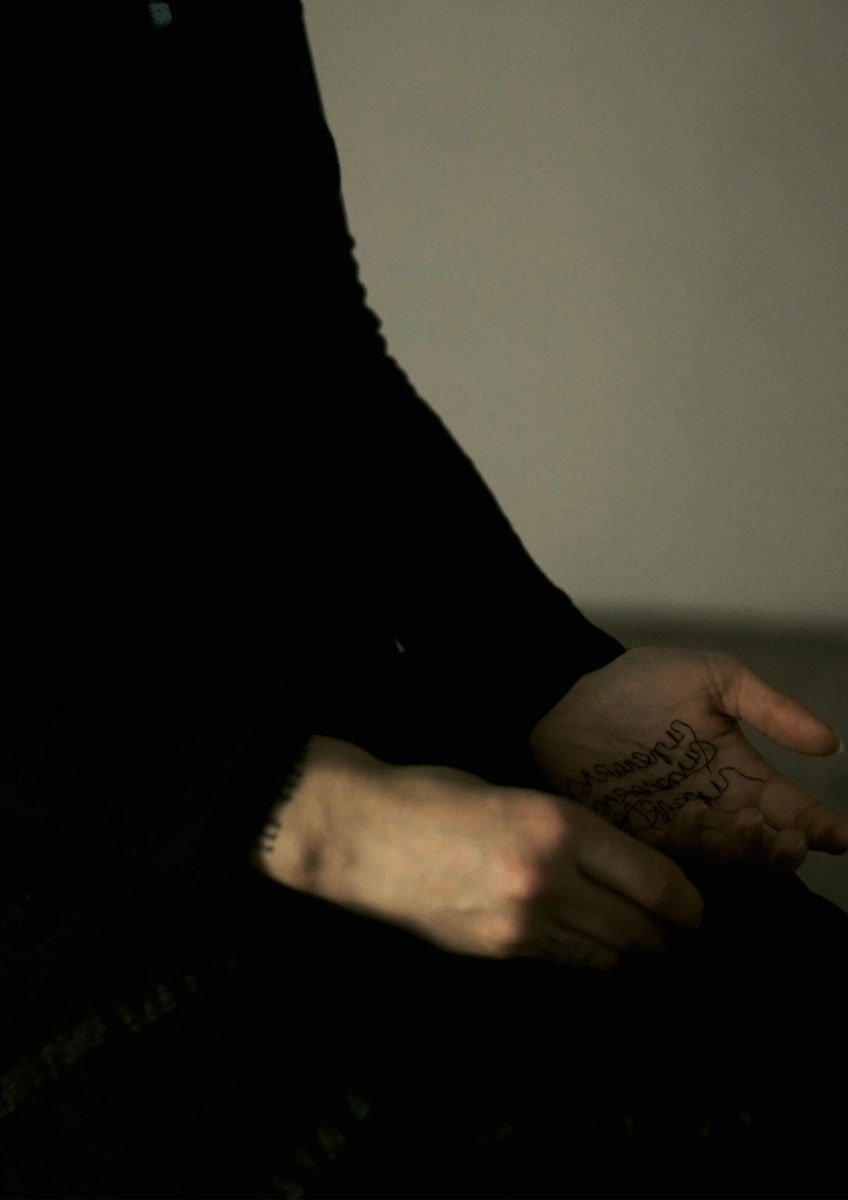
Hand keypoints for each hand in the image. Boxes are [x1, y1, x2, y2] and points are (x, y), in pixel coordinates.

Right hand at [252, 734, 703, 969]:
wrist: (365, 833)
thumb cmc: (436, 796)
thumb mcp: (517, 795)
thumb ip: (571, 833)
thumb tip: (621, 866)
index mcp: (561, 826)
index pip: (653, 879)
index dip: (687, 903)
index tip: (697, 911)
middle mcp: (551, 878)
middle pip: (637, 925)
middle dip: (665, 934)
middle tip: (679, 935)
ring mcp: (524, 922)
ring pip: (605, 952)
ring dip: (628, 950)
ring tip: (640, 945)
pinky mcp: (498, 950)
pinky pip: (563, 962)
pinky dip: (586, 958)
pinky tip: (589, 949)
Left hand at [528, 646, 845, 876]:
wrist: (566, 696)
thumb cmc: (640, 683)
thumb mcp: (712, 677)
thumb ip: (768, 706)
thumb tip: (830, 743)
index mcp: (743, 775)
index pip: (794, 811)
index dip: (821, 827)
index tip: (840, 835)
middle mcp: (717, 812)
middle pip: (764, 849)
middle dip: (784, 851)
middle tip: (789, 839)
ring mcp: (678, 831)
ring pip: (725, 861)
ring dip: (743, 851)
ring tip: (746, 822)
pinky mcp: (638, 842)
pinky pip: (671, 860)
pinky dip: (689, 848)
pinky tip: (692, 818)